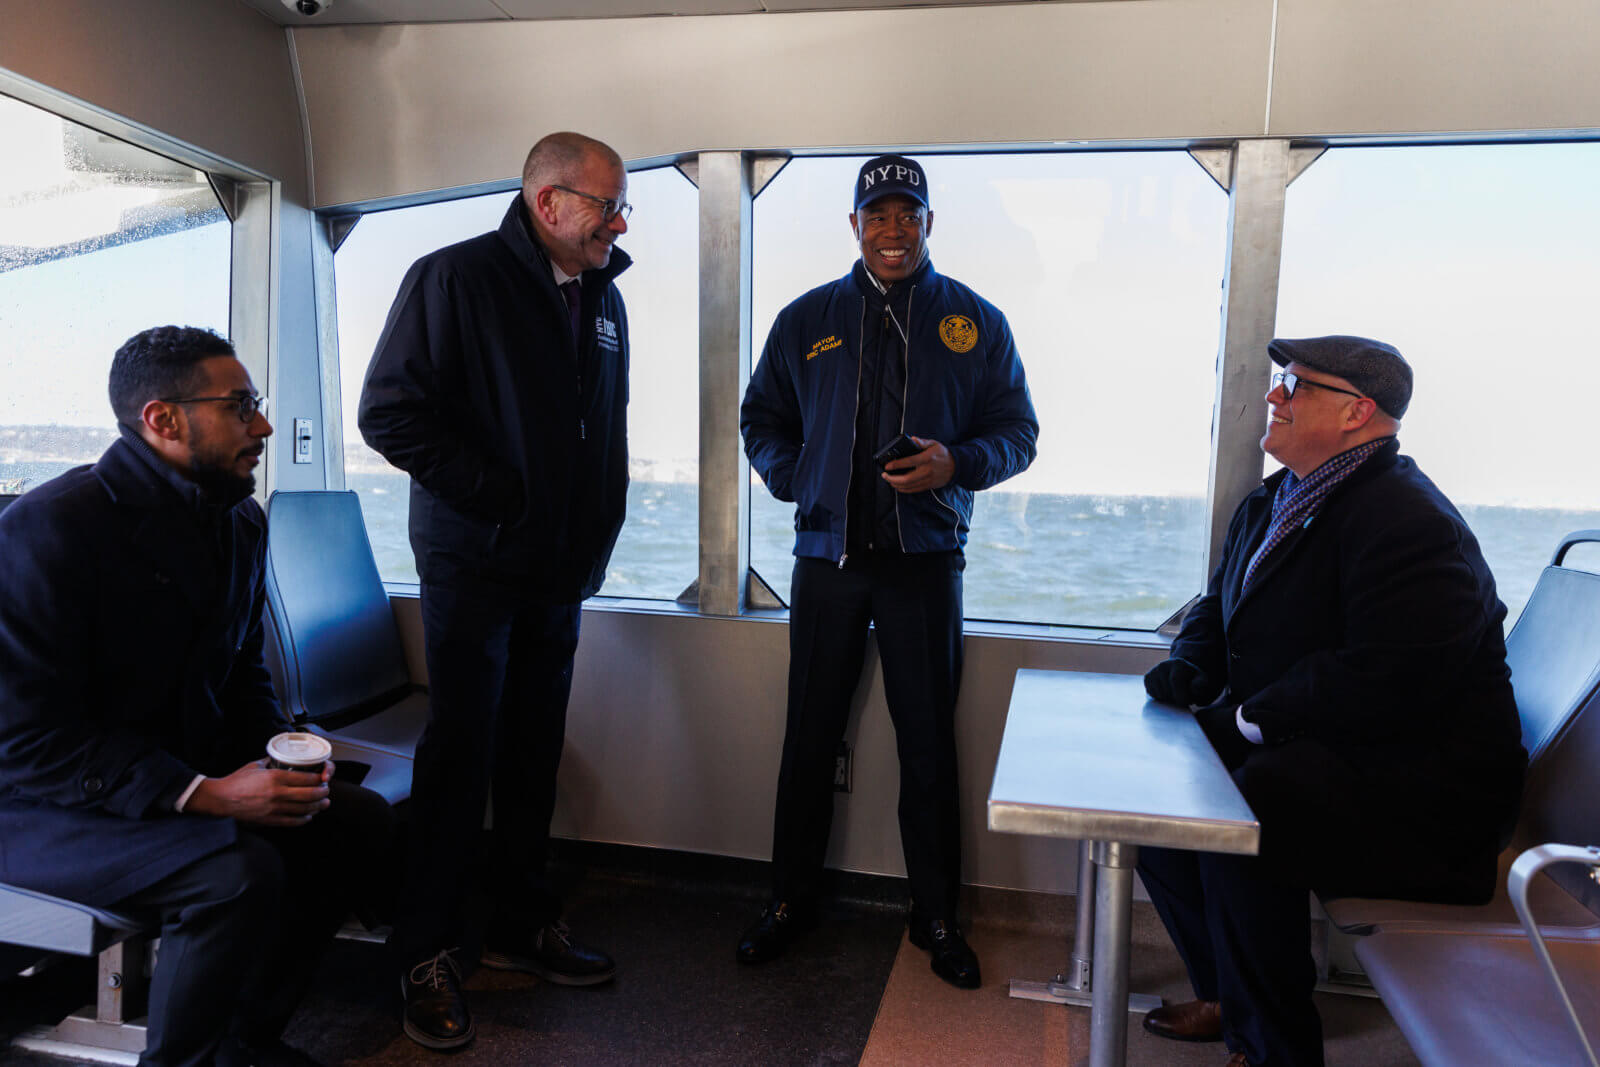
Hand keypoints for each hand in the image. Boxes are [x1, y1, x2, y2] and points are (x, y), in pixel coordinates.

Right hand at [186, 760, 331, 826]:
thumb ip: (271, 761)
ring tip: (324, 803)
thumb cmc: (236, 781)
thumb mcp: (256, 766)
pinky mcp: (270, 820)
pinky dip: (304, 819)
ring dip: (318, 807)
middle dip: (323, 793)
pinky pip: (293, 821)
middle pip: (310, 795)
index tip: (323, 777)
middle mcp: (277, 794)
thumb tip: (281, 757)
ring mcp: (274, 809)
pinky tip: (309, 816)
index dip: (319, 778)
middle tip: (326, 791)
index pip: (306, 778)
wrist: (221, 799)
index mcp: (275, 777)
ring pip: (305, 809)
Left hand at [882, 437, 954, 492]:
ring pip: (908, 486)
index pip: (909, 462)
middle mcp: (927, 471)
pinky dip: (903, 489)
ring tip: (889, 480)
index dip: (896, 465)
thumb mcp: (934, 444)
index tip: (887, 466)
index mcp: (927, 458)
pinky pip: (913, 490)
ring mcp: (928, 480)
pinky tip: (897, 486)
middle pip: (906, 479)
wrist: (956, 467)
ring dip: (896, 485)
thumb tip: (912, 439)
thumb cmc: (943, 454)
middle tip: (884, 475)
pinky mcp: (928, 486)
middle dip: (892, 479)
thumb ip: (922, 442)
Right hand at [1143, 658, 1218, 706]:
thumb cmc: (1193, 680)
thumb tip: (1194, 688)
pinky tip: (1168, 693)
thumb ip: (1201, 685)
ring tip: (1176, 695)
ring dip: (1169, 700)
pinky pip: (1153, 694)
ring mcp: (1153, 671)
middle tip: (1184, 698)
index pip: (1175, 681)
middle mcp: (1163, 665)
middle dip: (1176, 700)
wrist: (1182, 675)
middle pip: (1167, 691)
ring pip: (1160, 694)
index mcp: (1178, 663)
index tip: (1188, 702)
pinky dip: (1161, 698)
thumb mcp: (1202, 681)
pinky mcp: (1147, 678)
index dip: (1182, 695)